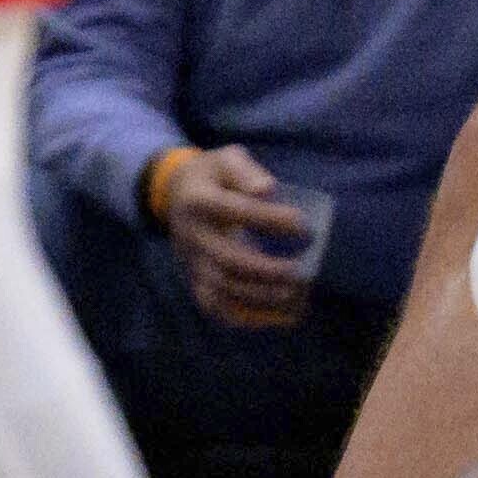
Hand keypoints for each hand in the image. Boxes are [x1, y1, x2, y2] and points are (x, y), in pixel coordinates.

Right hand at [152, 144, 317, 328]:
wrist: (174, 196)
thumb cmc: (212, 177)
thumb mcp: (226, 159)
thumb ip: (247, 172)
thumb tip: (269, 189)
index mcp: (199, 201)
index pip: (236, 211)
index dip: (270, 219)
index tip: (303, 225)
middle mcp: (192, 236)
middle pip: (229, 260)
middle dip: (268, 270)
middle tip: (302, 271)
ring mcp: (192, 264)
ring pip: (226, 289)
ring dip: (264, 296)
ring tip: (298, 293)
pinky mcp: (196, 283)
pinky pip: (218, 309)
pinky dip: (249, 318)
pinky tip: (281, 315)